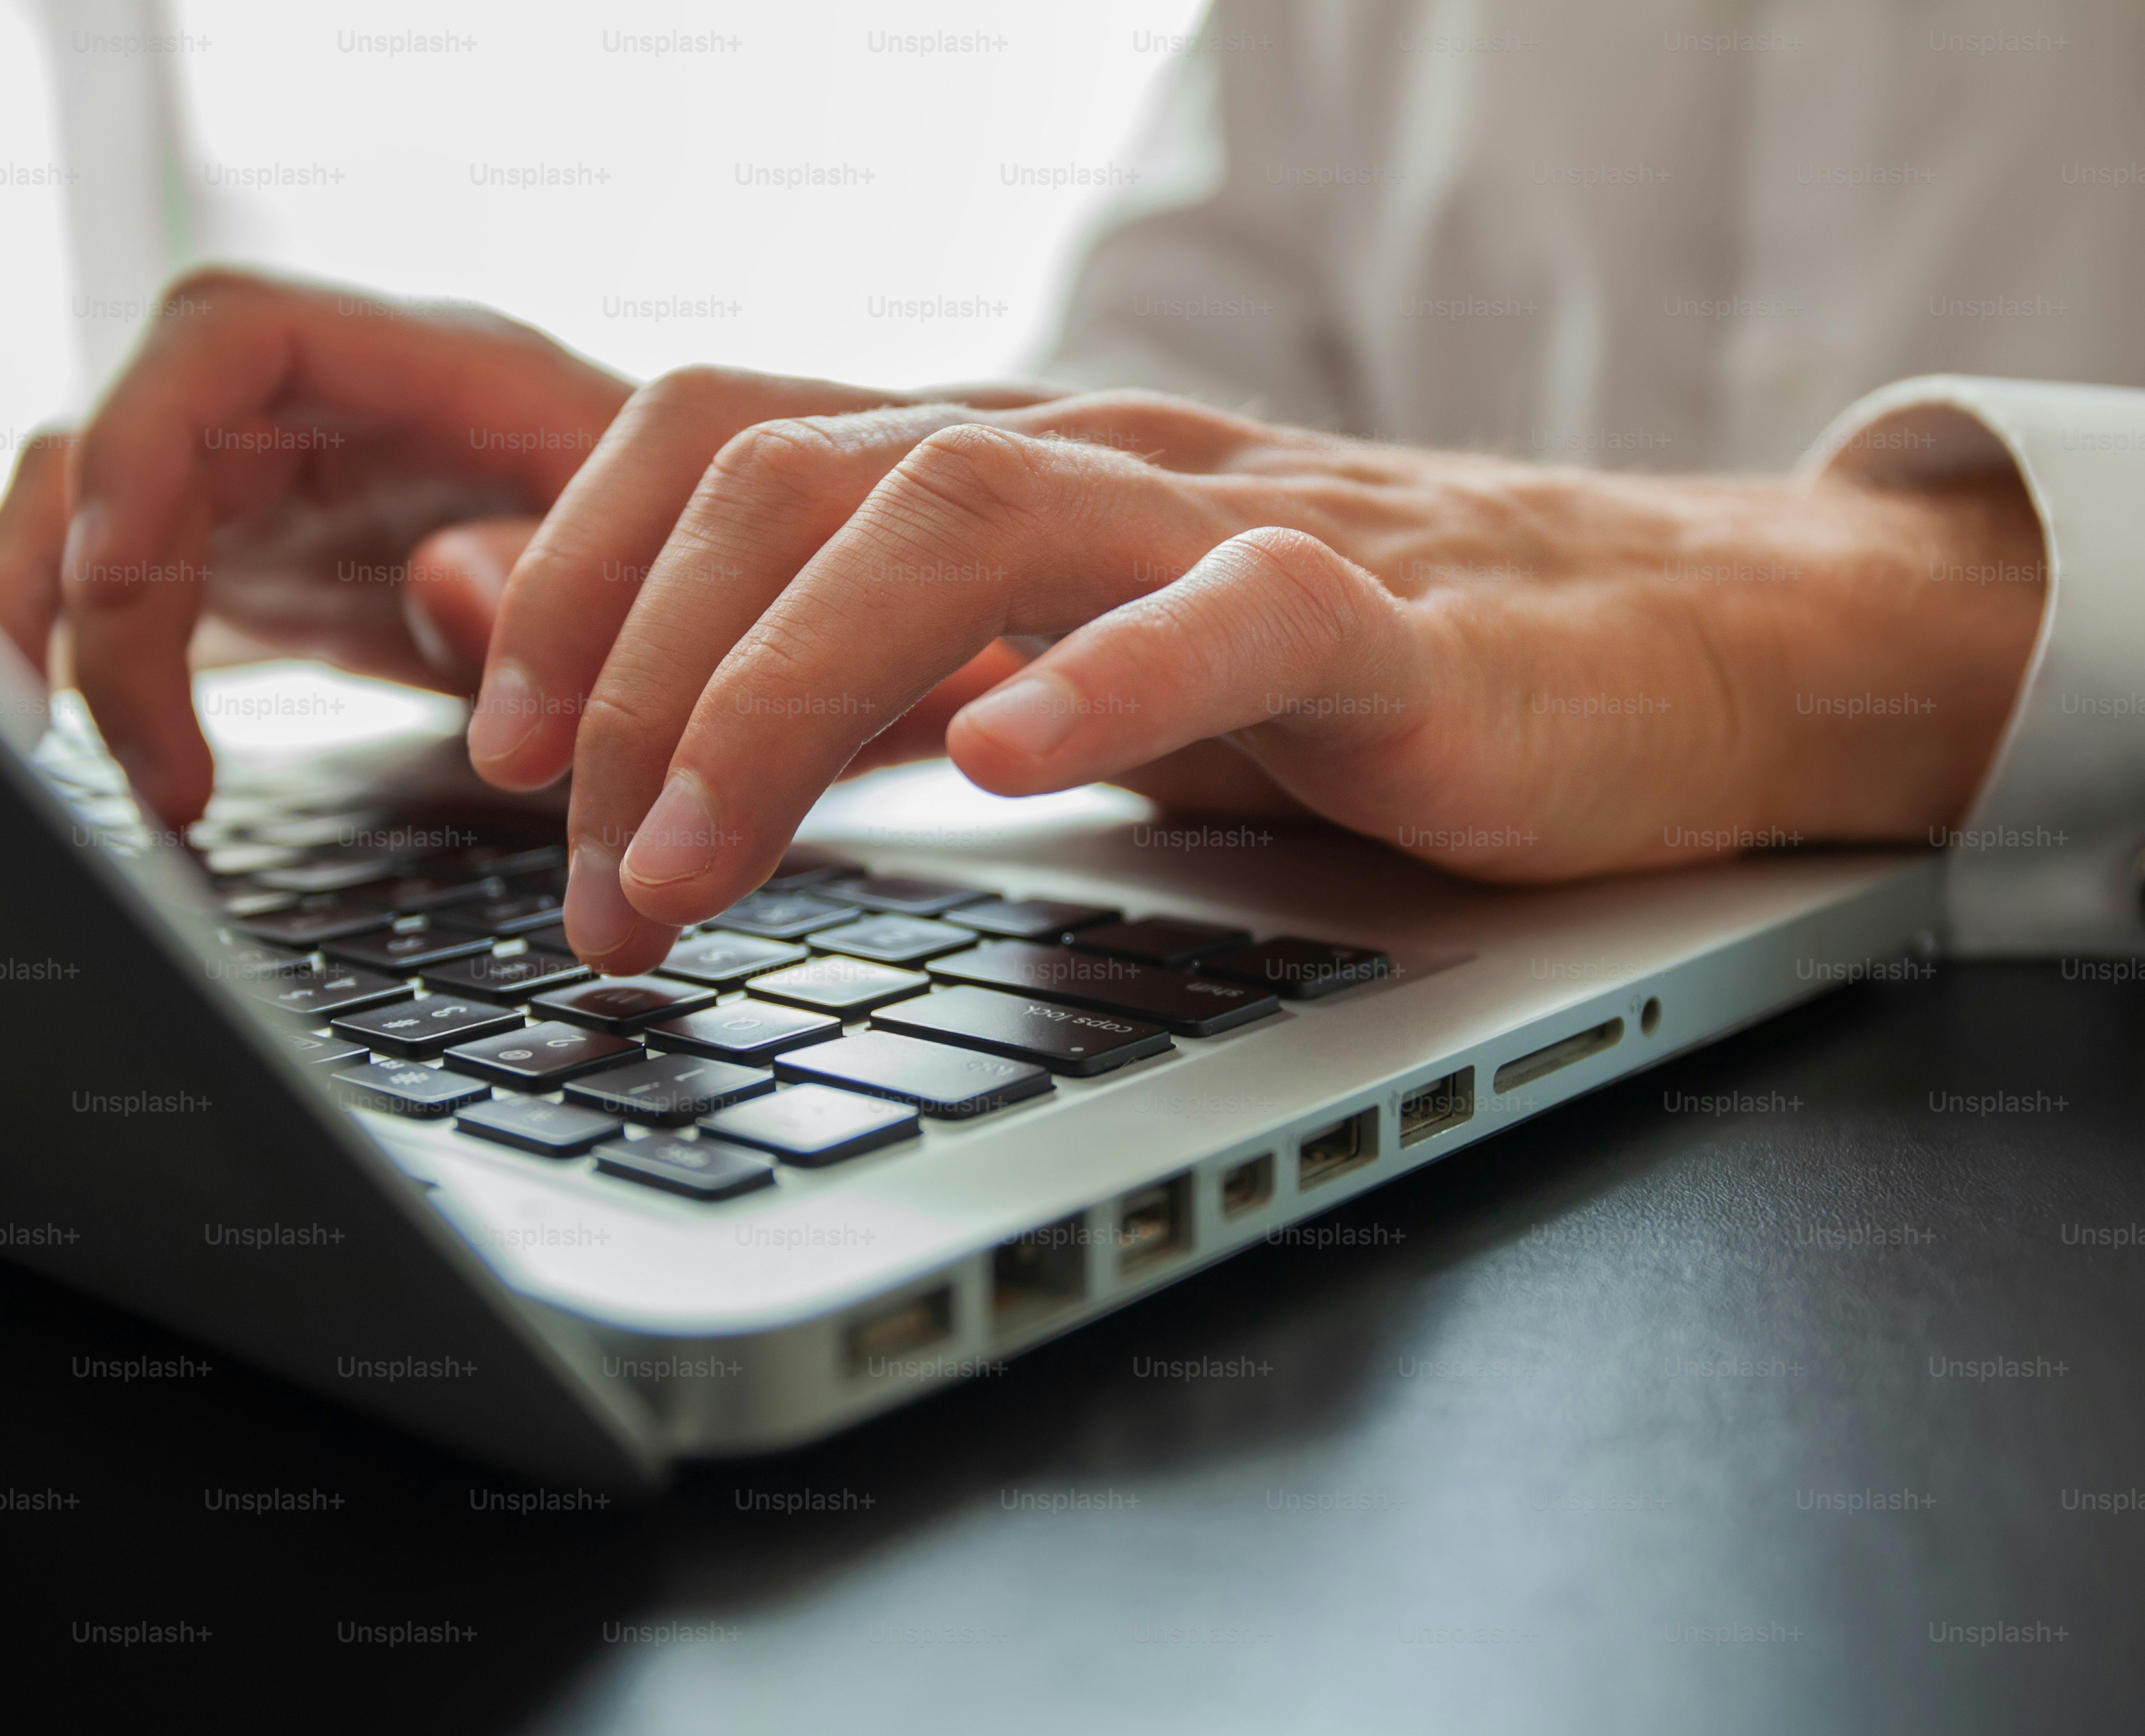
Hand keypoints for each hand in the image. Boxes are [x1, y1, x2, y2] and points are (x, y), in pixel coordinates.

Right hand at [0, 269, 633, 825]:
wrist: (712, 594)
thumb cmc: (695, 550)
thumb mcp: (660, 556)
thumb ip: (561, 569)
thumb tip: (442, 581)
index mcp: (427, 368)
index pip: (229, 336)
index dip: (144, 440)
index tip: (112, 578)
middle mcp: (329, 413)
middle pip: (121, 435)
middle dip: (54, 565)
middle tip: (35, 713)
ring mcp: (282, 491)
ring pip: (96, 516)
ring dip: (45, 625)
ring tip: (37, 746)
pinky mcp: (262, 574)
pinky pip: (136, 601)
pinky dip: (101, 675)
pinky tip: (100, 759)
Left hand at [475, 370, 2044, 976]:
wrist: (1645, 649)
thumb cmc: (1326, 670)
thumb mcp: (1039, 650)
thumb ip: (814, 636)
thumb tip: (533, 616)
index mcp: (995, 464)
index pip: (716, 442)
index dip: (572, 577)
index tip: (499, 757)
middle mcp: (1088, 460)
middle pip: (793, 481)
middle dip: (638, 685)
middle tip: (592, 885)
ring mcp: (1234, 525)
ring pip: (965, 518)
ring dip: (789, 697)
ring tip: (701, 863)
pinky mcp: (1389, 619)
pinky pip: (1233, 619)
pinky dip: (1102, 685)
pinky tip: (1007, 763)